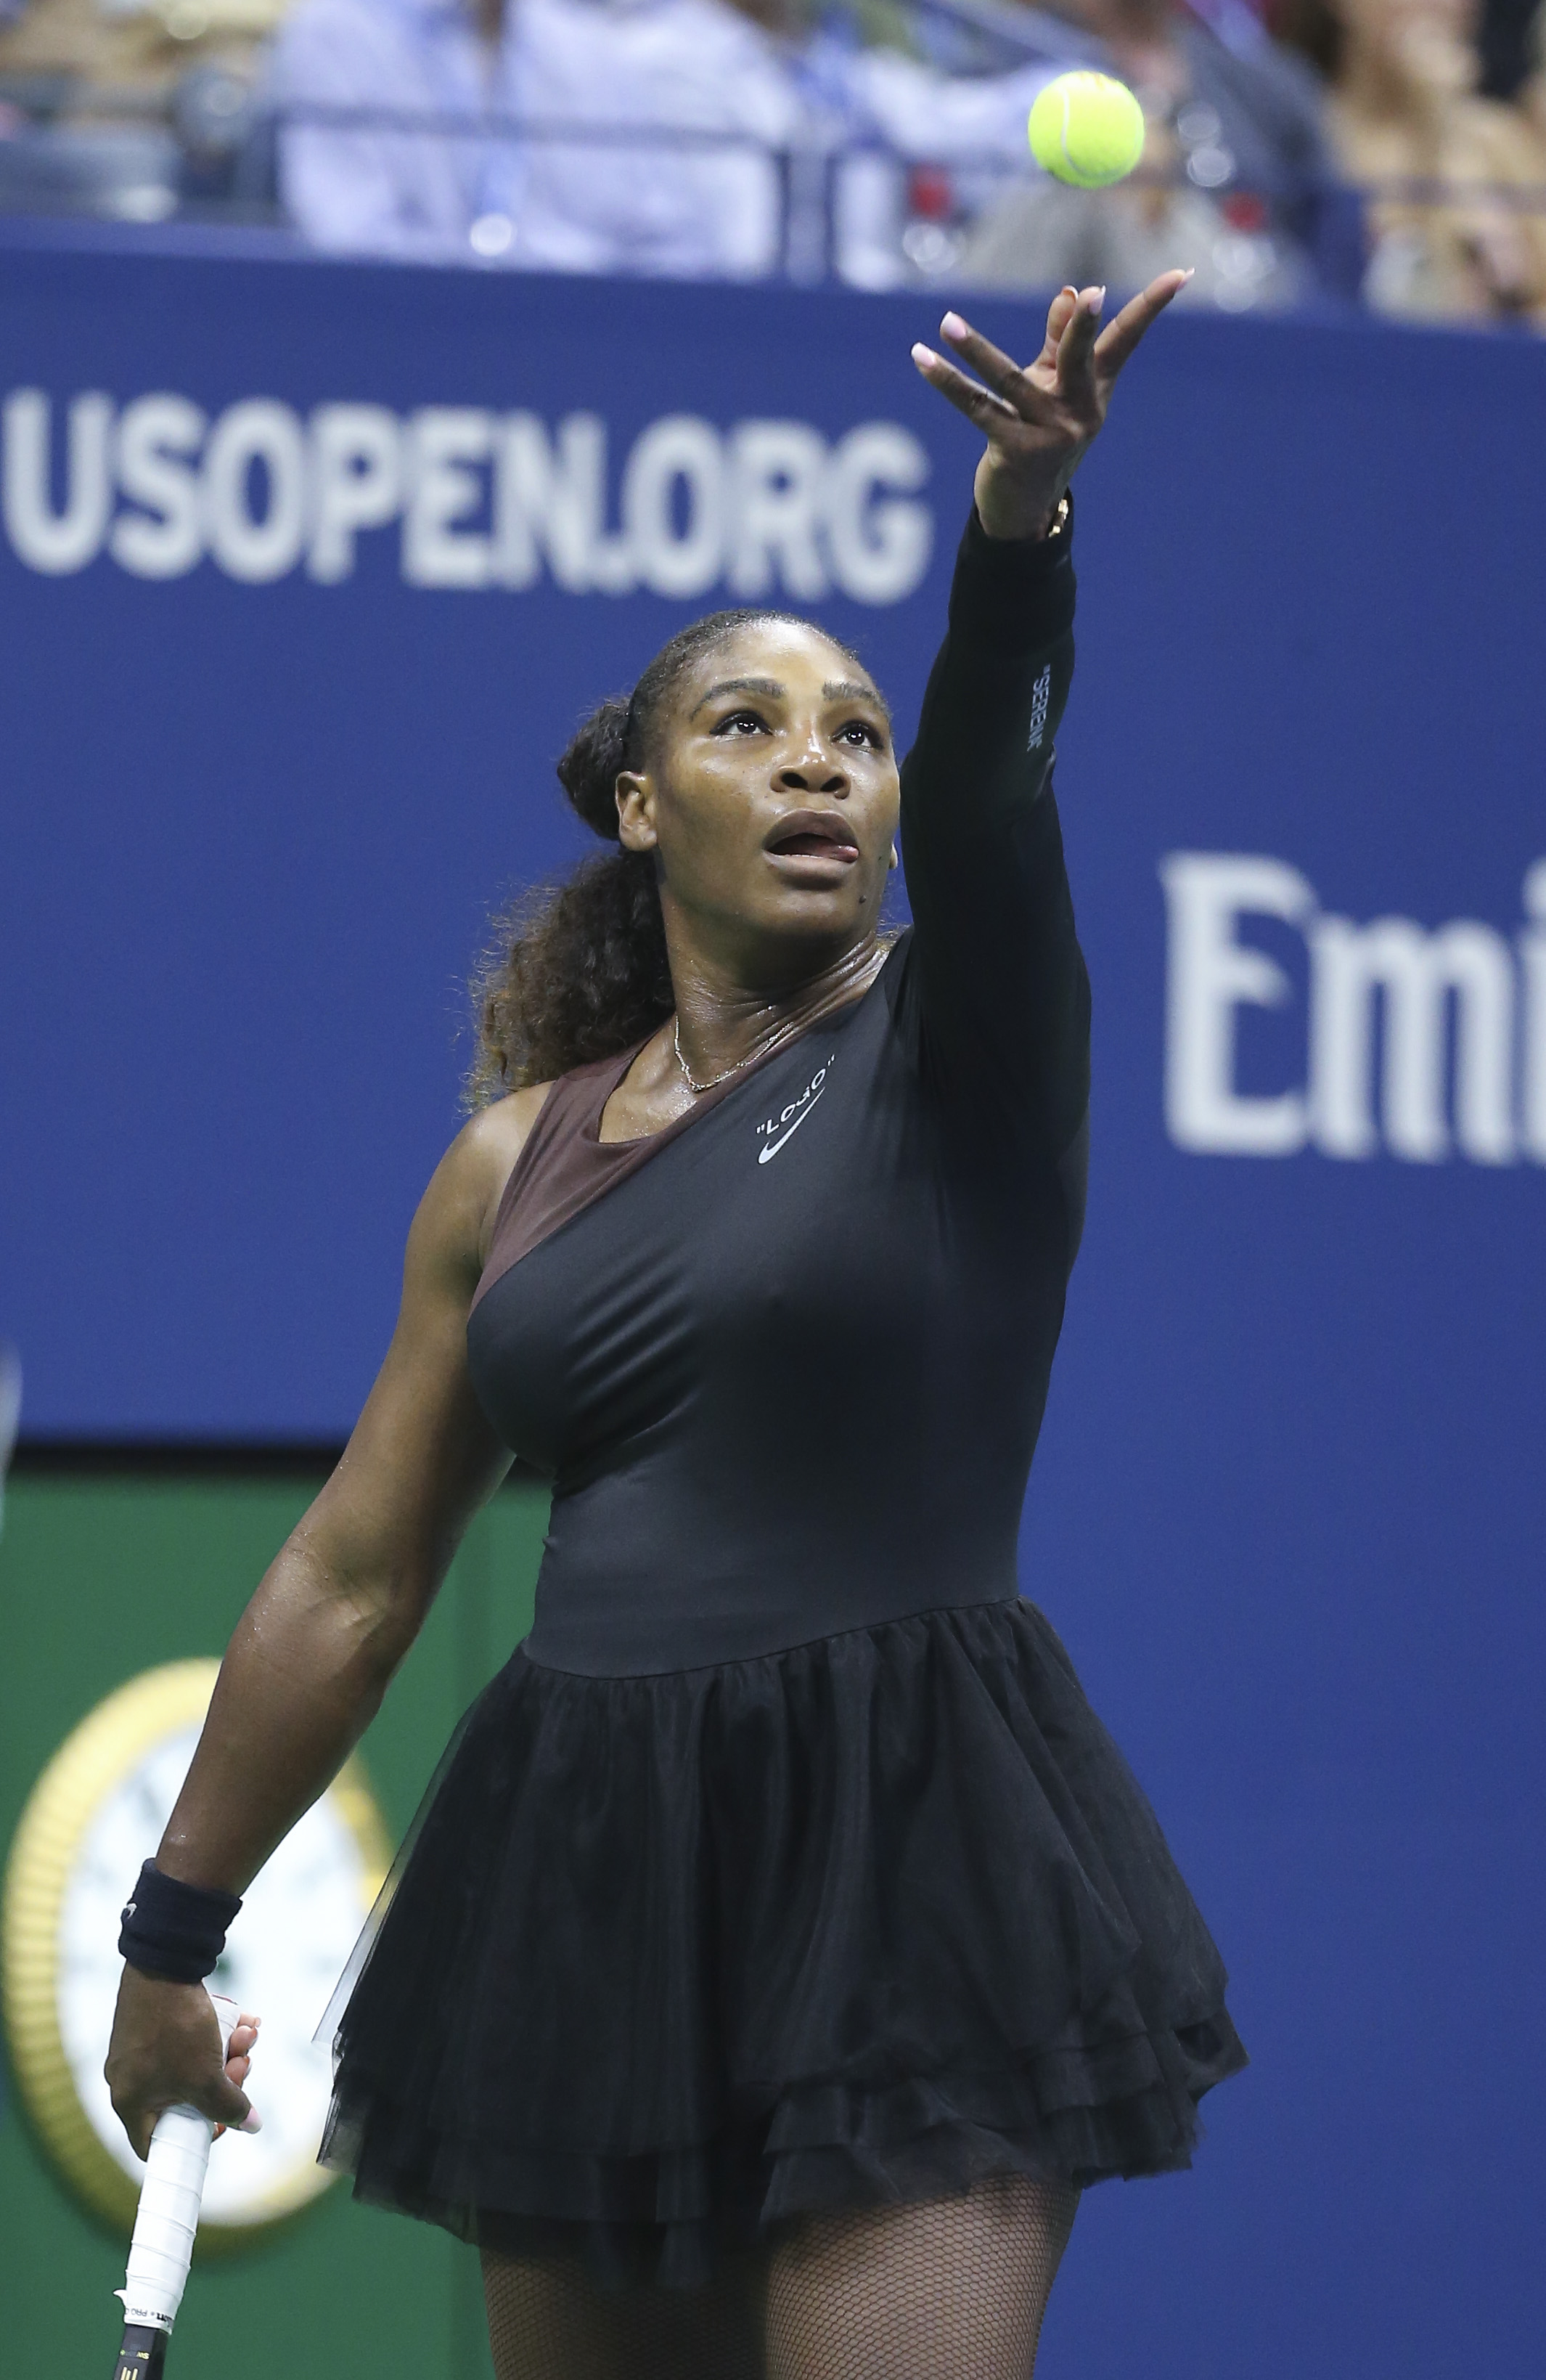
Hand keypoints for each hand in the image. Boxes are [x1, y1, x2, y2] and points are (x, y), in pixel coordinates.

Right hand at [105, 1966, 260, 2161]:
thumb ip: (228, 2107)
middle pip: (183, 2100)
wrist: (164, 1962)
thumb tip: (250, 2126)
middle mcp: (129, 2079)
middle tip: (244, 2064)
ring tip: (248, 2035)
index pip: (156, 2143)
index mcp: (130, 2102)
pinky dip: (216, 2035)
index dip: (192, 2139)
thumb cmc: (175, 2027)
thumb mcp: (205, 2076)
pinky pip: (187, 2042)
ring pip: (191, 2066)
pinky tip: (245, 2022)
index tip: (220, 2121)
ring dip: (227, 2054)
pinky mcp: (152, 2024)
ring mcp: (139, 2050)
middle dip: (223, 2082)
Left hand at [911, 272, 1190, 540]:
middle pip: (1080, 358)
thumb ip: (1059, 341)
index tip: (1182, 274)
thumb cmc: (1041, 436)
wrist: (1026, 509)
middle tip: (1092, 294)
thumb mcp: (1055, 388)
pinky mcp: (1014, 450)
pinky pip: (975, 408)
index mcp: (1094, 389)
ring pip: (1009, 381)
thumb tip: (1072, 289)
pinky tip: (922, 356)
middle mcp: (1078, 411)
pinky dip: (946, 382)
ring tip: (947, 321)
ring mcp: (1048, 434)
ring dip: (975, 350)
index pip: (1126, 340)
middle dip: (1083, 327)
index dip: (1152, 306)